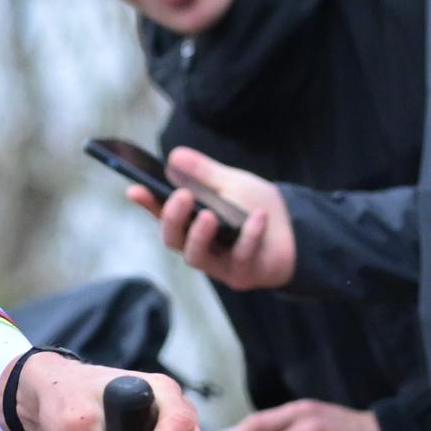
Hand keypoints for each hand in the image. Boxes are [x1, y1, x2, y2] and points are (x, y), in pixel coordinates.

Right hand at [126, 147, 294, 289]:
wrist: (297, 231)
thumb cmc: (255, 208)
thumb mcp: (231, 183)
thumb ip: (203, 173)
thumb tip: (174, 157)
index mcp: (190, 222)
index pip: (162, 214)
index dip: (147, 203)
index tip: (134, 189)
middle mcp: (198, 246)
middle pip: (173, 239)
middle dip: (172, 219)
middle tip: (182, 196)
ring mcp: (219, 264)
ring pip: (196, 257)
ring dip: (200, 236)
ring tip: (209, 216)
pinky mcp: (242, 274)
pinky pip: (241, 257)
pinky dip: (249, 236)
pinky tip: (257, 217)